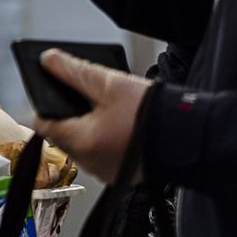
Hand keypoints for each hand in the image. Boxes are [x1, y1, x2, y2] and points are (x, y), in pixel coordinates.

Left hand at [32, 51, 152, 185]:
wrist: (194, 140)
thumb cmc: (155, 115)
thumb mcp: (112, 85)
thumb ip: (76, 71)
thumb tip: (48, 59)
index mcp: (81, 140)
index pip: (42, 122)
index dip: (47, 103)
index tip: (60, 92)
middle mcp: (89, 162)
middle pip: (65, 134)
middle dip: (75, 115)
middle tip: (97, 100)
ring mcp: (106, 171)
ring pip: (85, 146)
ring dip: (93, 129)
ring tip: (118, 115)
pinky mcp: (123, 176)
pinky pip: (105, 156)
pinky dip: (110, 142)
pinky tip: (128, 130)